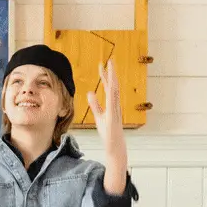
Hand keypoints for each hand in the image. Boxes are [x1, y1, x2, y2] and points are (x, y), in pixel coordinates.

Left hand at [86, 58, 127, 193]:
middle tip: (109, 60)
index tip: (102, 64)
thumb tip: (90, 92)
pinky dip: (112, 93)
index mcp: (112, 104)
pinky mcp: (114, 117)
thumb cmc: (108, 132)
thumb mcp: (98, 116)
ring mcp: (116, 110)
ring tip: (111, 68)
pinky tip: (110, 85)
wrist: (114, 146)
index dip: (105, 76)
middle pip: (113, 86)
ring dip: (113, 79)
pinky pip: (113, 102)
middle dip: (111, 73)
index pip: (108, 87)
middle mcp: (115, 104)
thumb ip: (95, 104)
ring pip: (115, 91)